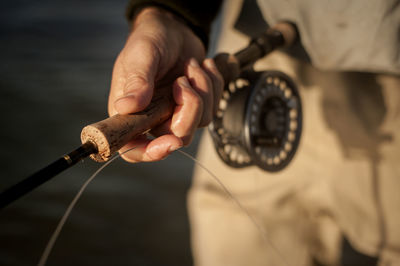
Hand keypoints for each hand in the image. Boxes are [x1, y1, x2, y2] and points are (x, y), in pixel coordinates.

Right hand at [108, 7, 222, 161]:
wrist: (173, 28)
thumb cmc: (150, 40)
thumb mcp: (141, 55)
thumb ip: (136, 81)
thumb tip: (126, 107)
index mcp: (130, 112)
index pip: (134, 148)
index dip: (151, 153)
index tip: (170, 142)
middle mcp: (152, 118)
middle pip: (177, 138)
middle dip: (189, 108)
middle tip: (183, 80)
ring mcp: (175, 113)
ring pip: (200, 123)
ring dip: (203, 92)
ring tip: (192, 67)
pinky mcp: (195, 106)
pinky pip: (213, 108)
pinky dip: (214, 85)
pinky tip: (203, 67)